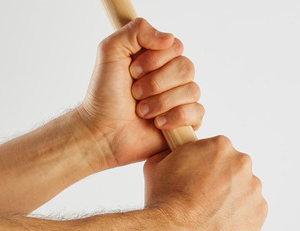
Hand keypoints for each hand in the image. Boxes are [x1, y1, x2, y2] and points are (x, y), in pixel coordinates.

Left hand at [77, 18, 204, 166]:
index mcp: (158, 57)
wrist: (103, 131)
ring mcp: (181, 99)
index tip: (132, 71)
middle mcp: (172, 76)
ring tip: (141, 112)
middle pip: (187, 67)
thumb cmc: (104, 94)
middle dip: (156, 83)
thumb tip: (169, 38)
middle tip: (135, 93)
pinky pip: (197, 113)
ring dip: (161, 102)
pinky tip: (157, 124)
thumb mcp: (111, 51)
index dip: (155, 59)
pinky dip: (175, 117)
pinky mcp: (186, 123)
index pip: (176, 46)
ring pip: (192, 91)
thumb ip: (136, 30)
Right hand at [143, 136, 266, 230]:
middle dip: (222, 181)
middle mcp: (242, 163)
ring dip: (232, 200)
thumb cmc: (165, 201)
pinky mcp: (259, 213)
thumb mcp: (158, 163)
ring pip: (244, 191)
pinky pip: (251, 213)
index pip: (217, 151)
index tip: (198, 179)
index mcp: (220, 146)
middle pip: (234, 170)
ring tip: (210, 214)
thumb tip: (174, 150)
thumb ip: (174, 152)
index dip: (206, 166)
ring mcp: (254, 189)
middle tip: (203, 198)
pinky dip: (239, 218)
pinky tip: (220, 224)